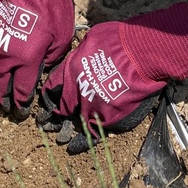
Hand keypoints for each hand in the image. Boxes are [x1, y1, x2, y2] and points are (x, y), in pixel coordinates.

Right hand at [0, 0, 76, 116]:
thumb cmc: (53, 9)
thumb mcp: (62, 38)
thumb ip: (51, 57)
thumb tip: (44, 64)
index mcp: (27, 60)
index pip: (21, 89)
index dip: (20, 103)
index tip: (20, 112)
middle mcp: (8, 54)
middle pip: (1, 82)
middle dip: (2, 97)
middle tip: (4, 106)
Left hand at [41, 1, 187, 153]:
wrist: (141, 53)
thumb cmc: (121, 41)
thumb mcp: (93, 39)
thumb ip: (83, 51)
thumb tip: (81, 54)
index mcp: (70, 70)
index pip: (52, 87)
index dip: (50, 96)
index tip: (48, 102)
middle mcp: (76, 89)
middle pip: (60, 107)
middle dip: (53, 116)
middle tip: (46, 124)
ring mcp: (90, 105)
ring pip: (72, 121)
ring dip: (64, 130)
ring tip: (58, 137)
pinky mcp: (106, 117)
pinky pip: (90, 132)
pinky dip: (82, 141)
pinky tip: (73, 148)